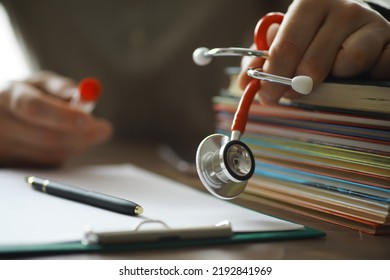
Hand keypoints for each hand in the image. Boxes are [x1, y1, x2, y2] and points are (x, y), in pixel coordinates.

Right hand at [0, 71, 111, 166]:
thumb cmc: (26, 96)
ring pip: (52, 154)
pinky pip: (49, 165)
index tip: (89, 121)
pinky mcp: (13, 167)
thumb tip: (82, 94)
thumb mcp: (39, 85)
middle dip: (81, 135)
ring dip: (76, 144)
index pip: (35, 108)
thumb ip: (61, 88)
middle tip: (104, 130)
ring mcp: (4, 149)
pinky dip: (65, 153)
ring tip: (84, 131)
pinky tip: (66, 141)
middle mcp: (1, 124)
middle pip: (46, 137)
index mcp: (8, 96)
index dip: (64, 116)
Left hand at [239, 0, 389, 104]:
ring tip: (330, 74)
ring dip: (334, 79)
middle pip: (313, 62)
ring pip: (348, 64)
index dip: (272, 77)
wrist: (356, 24)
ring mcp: (370, 24)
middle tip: (291, 94)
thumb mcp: (286, 38)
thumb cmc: (314, 34)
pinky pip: (378, 67)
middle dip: (296, 87)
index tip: (266, 96)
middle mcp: (342, 9)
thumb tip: (245, 81)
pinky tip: (356, 73)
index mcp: (310, 5)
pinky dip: (365, 77)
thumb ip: (263, 57)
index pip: (286, 46)